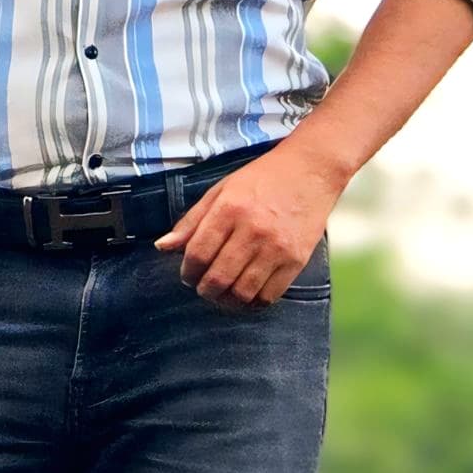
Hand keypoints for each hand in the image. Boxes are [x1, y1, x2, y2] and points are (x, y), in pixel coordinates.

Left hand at [154, 141, 347, 309]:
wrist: (310, 171)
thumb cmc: (262, 179)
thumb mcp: (221, 191)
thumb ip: (191, 221)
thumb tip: (162, 247)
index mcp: (230, 209)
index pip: (197, 254)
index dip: (187, 272)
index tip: (188, 274)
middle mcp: (253, 230)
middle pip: (218, 278)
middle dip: (204, 290)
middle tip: (204, 287)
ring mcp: (277, 247)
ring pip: (242, 293)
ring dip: (227, 300)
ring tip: (224, 293)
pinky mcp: (296, 260)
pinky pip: (269, 296)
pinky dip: (253, 301)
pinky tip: (247, 292)